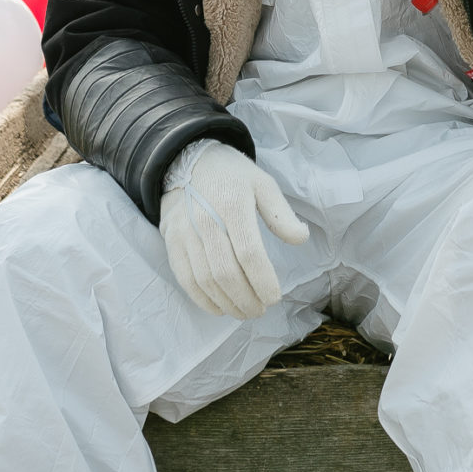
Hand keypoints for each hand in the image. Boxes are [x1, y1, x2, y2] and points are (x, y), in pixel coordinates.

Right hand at [158, 140, 310, 320]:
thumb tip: (301, 239)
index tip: (274, 297)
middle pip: (226, 272)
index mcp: (232, 204)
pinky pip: (185, 278)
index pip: (249, 253)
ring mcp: (184, 232)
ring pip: (205, 279)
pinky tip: (219, 307)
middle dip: (246, 298)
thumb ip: (281, 214)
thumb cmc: (232, 175)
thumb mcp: (263, 184)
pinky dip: (202, 299)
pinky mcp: (171, 240)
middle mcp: (205, 220)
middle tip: (260, 310)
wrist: (188, 160)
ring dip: (226, 302)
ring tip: (244, 311)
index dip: (263, 280)